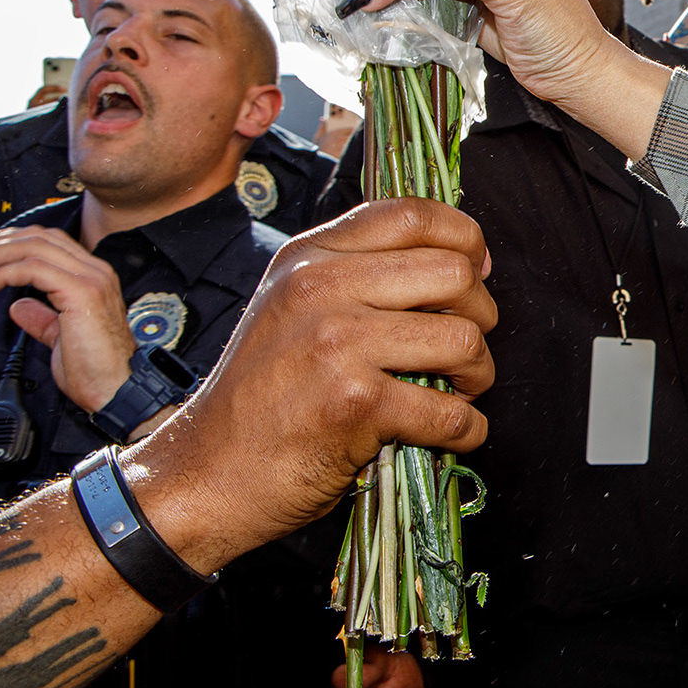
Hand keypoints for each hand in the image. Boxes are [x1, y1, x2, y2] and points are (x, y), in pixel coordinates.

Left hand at [0, 227, 135, 414]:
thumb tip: (20, 307)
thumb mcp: (60, 337)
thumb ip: (42, 318)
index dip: (10, 244)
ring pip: (32, 247)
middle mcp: (95, 271)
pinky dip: (0, 274)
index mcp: (92, 277)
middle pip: (37, 237)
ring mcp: (90, 278)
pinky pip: (31, 269)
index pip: (48, 242)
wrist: (117, 388)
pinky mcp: (80, 291)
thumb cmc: (97, 370)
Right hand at [133, 199, 496, 573]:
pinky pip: (450, 412)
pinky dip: (467, 430)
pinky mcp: (353, 404)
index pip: (411, 214)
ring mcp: (336, 344)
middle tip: (465, 350)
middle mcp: (320, 289)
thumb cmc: (263, 395)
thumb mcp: (292, 305)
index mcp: (309, 257)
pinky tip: (451, 434)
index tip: (478, 270)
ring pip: (463, 339)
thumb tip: (465, 260)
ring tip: (458, 392)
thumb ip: (360, 272)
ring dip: (478, 375)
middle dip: (480, 316)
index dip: (464, 238)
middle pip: (454, 274)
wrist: (207, 472)